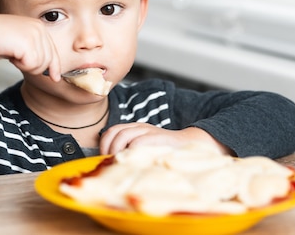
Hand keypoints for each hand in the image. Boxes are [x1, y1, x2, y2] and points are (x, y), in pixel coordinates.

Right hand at [0, 14, 60, 87]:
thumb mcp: (20, 45)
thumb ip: (35, 52)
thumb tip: (52, 72)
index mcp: (38, 26)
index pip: (53, 51)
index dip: (54, 66)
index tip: (54, 78)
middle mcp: (39, 28)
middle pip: (49, 59)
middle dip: (35, 67)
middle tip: (17, 60)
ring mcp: (35, 33)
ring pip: (41, 64)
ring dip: (25, 66)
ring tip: (13, 55)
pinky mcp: (28, 41)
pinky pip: (32, 64)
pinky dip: (20, 65)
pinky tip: (11, 56)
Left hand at [99, 123, 230, 155]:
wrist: (190, 145)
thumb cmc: (165, 152)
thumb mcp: (146, 149)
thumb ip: (131, 153)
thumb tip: (112, 167)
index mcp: (135, 128)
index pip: (111, 131)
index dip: (104, 145)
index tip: (104, 159)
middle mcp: (140, 127)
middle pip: (115, 132)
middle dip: (109, 149)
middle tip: (111, 164)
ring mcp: (149, 131)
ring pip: (124, 136)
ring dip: (118, 151)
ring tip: (121, 164)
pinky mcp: (157, 137)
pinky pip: (138, 142)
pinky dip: (131, 152)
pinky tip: (132, 162)